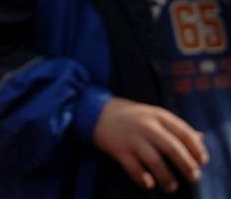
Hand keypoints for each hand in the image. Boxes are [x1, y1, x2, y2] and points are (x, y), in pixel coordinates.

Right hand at [93, 97, 207, 192]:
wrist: (95, 111)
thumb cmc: (129, 115)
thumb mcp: (152, 114)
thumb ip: (174, 126)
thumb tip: (200, 138)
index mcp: (157, 115)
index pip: (184, 132)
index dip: (197, 148)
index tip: (202, 161)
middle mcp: (146, 126)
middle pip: (173, 149)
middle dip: (187, 166)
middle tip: (193, 177)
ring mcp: (132, 138)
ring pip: (156, 162)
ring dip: (167, 178)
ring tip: (171, 186)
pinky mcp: (118, 150)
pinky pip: (135, 169)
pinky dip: (144, 179)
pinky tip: (149, 183)